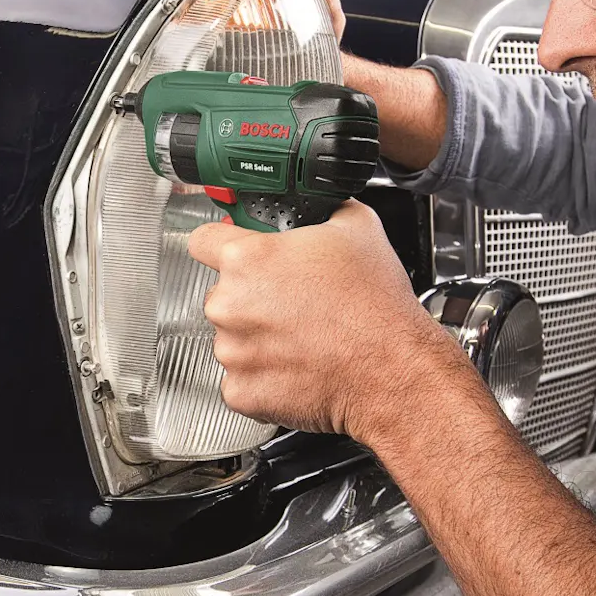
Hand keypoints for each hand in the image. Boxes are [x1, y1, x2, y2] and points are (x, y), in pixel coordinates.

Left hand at [185, 200, 472, 442]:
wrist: (392, 370)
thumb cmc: (375, 307)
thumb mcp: (358, 228)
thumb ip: (322, 210)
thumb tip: (318, 204)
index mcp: (247, 259)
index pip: (203, 240)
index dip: (221, 241)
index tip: (232, 250)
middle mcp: (229, 305)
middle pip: (222, 293)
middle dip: (250, 296)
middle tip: (291, 302)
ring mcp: (232, 351)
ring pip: (231, 337)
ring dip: (256, 337)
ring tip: (300, 337)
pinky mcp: (241, 391)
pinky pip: (241, 378)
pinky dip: (262, 375)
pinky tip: (295, 365)